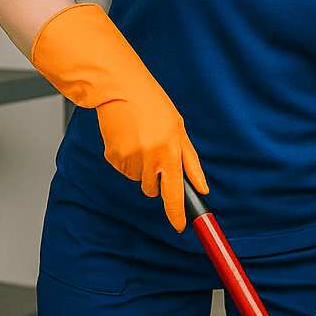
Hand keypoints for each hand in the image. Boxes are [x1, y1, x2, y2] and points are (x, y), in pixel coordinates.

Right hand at [30, 2, 206, 229]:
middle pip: (153, 189)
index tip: (180, 226)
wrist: (120, 89)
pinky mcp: (113, 157)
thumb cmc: (152, 105)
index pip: (174, 194)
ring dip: (139, 165)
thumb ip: (190, 161)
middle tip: (152, 152)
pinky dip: (125, 158)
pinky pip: (122, 168)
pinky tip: (127, 137)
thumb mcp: (178, 129)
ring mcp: (130, 159)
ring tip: (139, 138)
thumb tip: (201, 187)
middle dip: (154, 180)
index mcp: (170, 151)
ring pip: (136, 178)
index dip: (177, 213)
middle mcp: (151, 159)